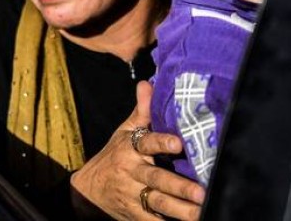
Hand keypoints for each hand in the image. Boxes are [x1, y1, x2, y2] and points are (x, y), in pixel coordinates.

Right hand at [69, 81, 204, 219]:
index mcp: (129, 149)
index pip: (145, 143)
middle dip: (179, 186)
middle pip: (156, 179)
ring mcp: (132, 195)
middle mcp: (130, 172)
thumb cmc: (113, 157)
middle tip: (202, 192)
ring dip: (180, 209)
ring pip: (158, 203)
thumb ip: (140, 113)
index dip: (161, 143)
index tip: (178, 143)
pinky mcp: (134, 215)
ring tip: (202, 212)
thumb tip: (148, 84)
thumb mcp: (123, 134)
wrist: (88, 191)